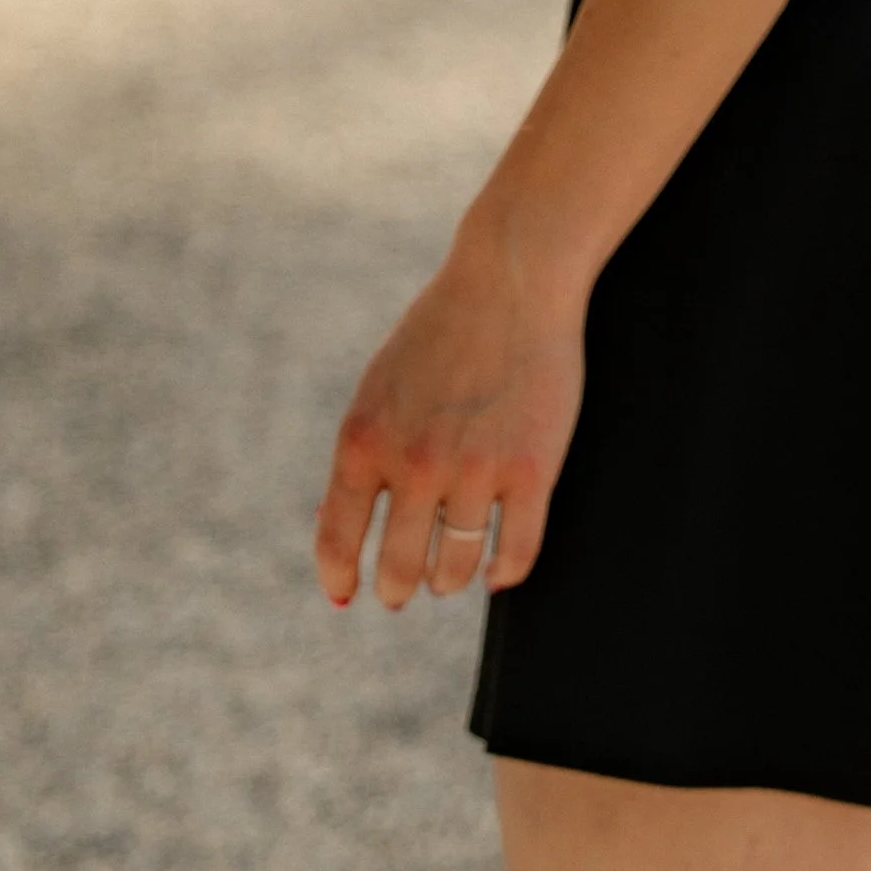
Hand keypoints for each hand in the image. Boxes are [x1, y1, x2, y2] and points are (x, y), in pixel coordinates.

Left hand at [313, 217, 586, 611]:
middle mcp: (415, 462)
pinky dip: (503, 573)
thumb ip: (362, 460)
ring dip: (449, 581)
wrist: (512, 277)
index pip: (338, 541)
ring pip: (455, 569)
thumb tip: (338, 540)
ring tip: (451, 576)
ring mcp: (476, 469)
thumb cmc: (442, 331)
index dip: (340, 578)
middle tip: (404, 590)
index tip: (346, 593)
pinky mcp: (533, 470)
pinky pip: (516, 553)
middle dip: (398, 588)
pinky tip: (496, 570)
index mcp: (365, 440)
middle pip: (398, 570)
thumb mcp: (380, 388)